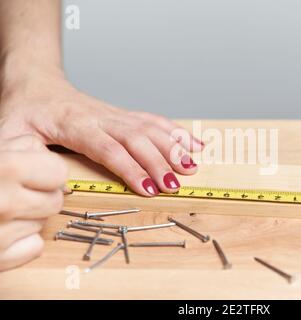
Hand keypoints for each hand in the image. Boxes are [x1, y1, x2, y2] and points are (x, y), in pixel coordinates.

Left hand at [0, 68, 202, 195]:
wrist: (36, 84)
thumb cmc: (24, 110)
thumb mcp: (10, 134)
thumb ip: (23, 156)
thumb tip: (43, 183)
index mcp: (75, 124)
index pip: (109, 148)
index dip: (131, 168)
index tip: (148, 188)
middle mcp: (102, 117)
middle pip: (137, 139)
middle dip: (159, 162)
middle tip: (175, 184)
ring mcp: (116, 115)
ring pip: (151, 129)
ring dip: (174, 147)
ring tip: (191, 166)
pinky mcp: (124, 116)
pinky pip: (154, 121)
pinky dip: (176, 133)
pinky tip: (193, 143)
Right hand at [0, 135, 66, 271]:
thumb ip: (22, 148)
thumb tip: (48, 159)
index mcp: (6, 169)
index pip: (58, 173)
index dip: (47, 170)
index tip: (36, 171)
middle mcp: (4, 202)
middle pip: (54, 201)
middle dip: (40, 195)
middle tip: (17, 191)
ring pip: (43, 223)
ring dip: (28, 217)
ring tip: (1, 209)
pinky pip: (34, 247)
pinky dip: (23, 241)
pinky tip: (2, 230)